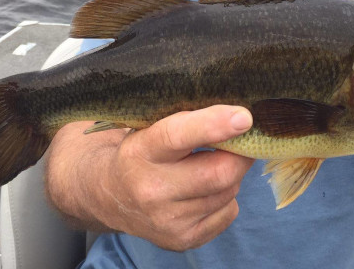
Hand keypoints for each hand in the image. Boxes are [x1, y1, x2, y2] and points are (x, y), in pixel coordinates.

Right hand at [45, 105, 254, 250]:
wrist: (109, 196)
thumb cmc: (141, 151)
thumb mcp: (150, 126)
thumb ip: (187, 118)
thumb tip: (236, 112)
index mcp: (141, 151)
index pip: (179, 136)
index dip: (214, 125)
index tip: (244, 117)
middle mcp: (151, 189)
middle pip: (218, 172)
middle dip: (240, 154)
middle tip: (243, 140)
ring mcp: (167, 219)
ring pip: (227, 191)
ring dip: (231, 175)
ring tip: (212, 164)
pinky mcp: (182, 239)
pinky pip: (228, 212)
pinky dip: (226, 198)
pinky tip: (205, 190)